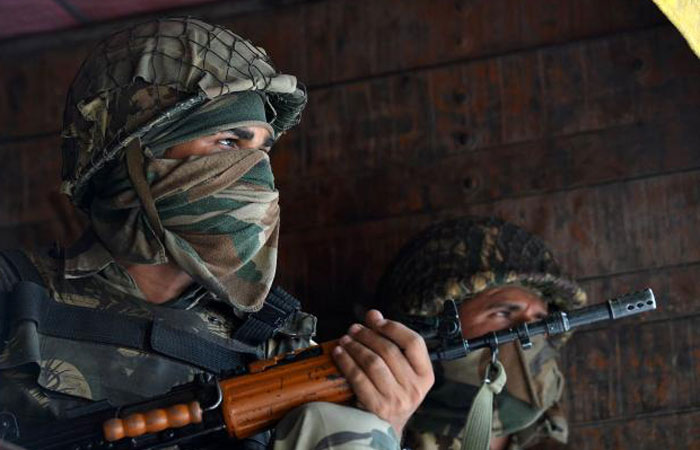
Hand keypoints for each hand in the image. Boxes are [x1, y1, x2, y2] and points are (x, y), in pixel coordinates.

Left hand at [331, 309, 434, 435]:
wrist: (386, 427)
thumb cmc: (394, 392)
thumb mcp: (401, 369)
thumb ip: (391, 341)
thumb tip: (373, 314)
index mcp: (425, 374)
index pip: (414, 342)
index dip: (393, 327)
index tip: (375, 320)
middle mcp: (414, 387)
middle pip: (390, 351)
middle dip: (368, 335)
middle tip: (354, 328)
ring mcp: (397, 398)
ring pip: (373, 363)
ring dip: (356, 347)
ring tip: (345, 339)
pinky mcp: (377, 407)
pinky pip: (358, 378)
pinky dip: (346, 362)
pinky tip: (339, 353)